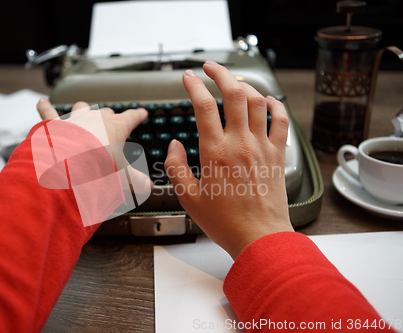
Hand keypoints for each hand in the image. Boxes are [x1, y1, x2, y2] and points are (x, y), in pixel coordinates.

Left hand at [37, 99, 152, 192]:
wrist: (68, 162)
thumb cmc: (97, 164)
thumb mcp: (121, 175)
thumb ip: (135, 181)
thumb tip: (148, 188)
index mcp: (116, 127)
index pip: (131, 117)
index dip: (138, 114)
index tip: (142, 112)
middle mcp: (96, 119)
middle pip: (106, 113)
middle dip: (110, 115)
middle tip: (113, 119)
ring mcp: (75, 120)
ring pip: (82, 108)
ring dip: (84, 109)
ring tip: (84, 108)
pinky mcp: (54, 124)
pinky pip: (48, 112)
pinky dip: (45, 107)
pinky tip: (42, 102)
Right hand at [164, 61, 293, 258]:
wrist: (260, 237)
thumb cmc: (225, 222)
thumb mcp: (188, 198)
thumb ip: (176, 167)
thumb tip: (174, 145)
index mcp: (215, 152)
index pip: (203, 106)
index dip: (193, 86)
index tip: (188, 77)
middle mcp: (240, 143)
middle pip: (233, 93)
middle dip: (220, 73)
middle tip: (210, 67)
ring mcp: (262, 146)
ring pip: (257, 101)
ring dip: (245, 84)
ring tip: (234, 81)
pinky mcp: (278, 155)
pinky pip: (281, 121)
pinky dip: (275, 105)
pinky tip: (268, 100)